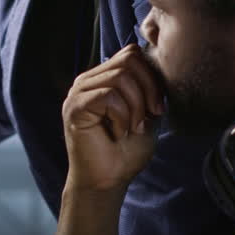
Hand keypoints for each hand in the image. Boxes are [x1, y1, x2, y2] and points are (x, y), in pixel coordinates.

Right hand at [61, 44, 162, 192]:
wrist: (108, 181)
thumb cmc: (126, 151)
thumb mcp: (146, 112)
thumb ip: (149, 87)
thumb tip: (159, 60)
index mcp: (103, 78)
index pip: (132, 53)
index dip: (152, 76)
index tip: (158, 107)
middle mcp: (88, 80)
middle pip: (129, 59)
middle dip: (149, 88)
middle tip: (150, 116)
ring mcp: (79, 91)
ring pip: (121, 77)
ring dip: (136, 107)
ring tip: (131, 128)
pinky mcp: (75, 106)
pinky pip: (109, 96)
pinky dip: (122, 117)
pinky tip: (117, 133)